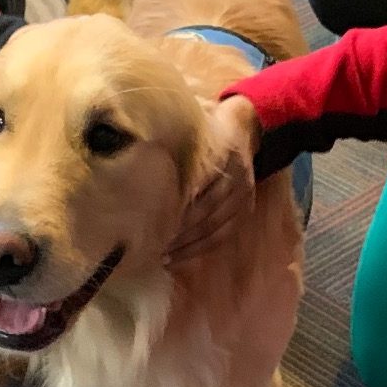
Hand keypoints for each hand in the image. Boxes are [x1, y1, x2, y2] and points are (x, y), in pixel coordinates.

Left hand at [166, 93, 261, 264]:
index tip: (152, 225)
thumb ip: (176, 160)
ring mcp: (243, 196)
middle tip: (153, 245)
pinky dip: (201, 248)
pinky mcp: (245, 209)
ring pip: (215, 229)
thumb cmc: (209, 135)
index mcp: (223, 160)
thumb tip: (140, 182)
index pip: (199, 194)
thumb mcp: (194, 140)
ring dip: (189, 246)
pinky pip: (223, 235)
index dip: (177, 213)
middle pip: (207, 215)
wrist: (243, 131)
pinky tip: (180, 255)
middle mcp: (236, 181)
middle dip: (180, 233)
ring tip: (164, 256)